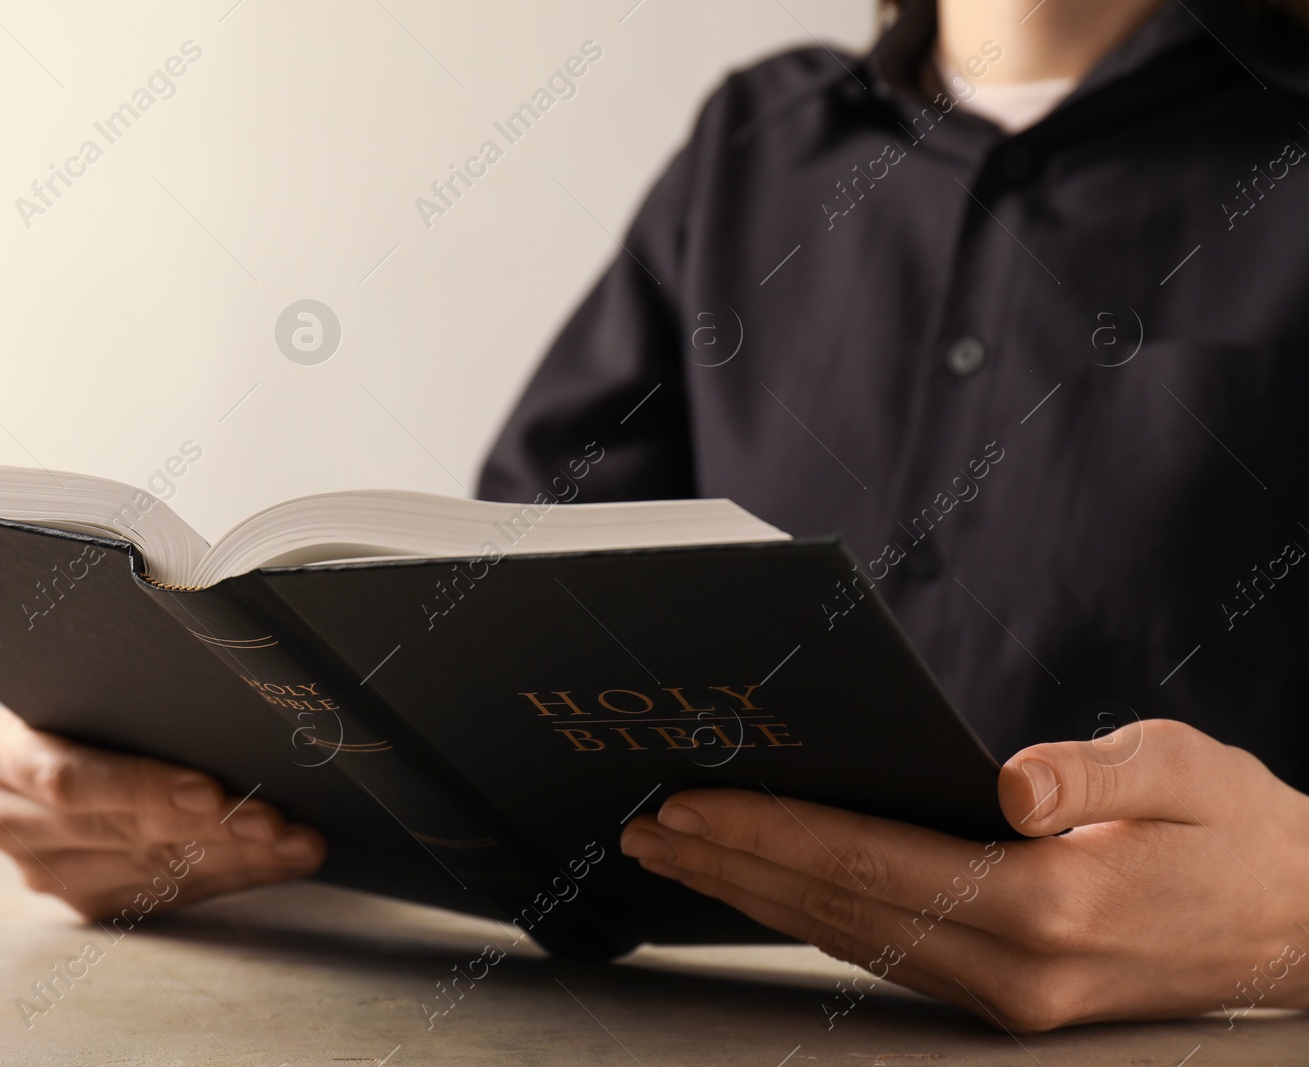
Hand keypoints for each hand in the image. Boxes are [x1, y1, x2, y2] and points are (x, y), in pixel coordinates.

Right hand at [0, 708, 324, 920]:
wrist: (67, 739)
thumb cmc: (96, 700)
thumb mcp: (96, 684)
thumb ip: (134, 696)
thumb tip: (239, 692)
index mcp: (3, 750)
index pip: (68, 779)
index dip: (141, 788)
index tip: (207, 789)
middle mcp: (8, 817)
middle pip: (119, 829)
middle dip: (209, 826)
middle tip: (273, 820)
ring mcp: (44, 868)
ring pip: (153, 867)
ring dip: (236, 856)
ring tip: (294, 841)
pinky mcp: (85, 899)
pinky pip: (168, 893)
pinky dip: (234, 873)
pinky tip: (281, 858)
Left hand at [620, 719, 1308, 1030]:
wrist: (1300, 924)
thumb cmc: (1236, 826)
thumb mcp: (1182, 768)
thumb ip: (1093, 776)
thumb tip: (1013, 786)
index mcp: (1054, 905)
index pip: (872, 863)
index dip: (772, 834)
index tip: (689, 807)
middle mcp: (1019, 969)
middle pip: (839, 910)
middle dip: (734, 867)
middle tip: (646, 832)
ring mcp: (1010, 998)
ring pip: (850, 942)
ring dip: (756, 899)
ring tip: (680, 859)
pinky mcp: (1008, 1000)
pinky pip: (886, 957)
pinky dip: (812, 921)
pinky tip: (767, 894)